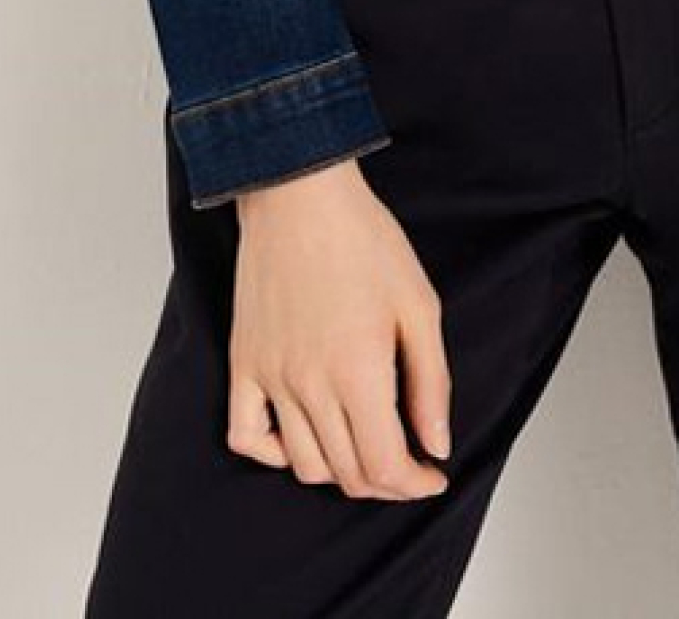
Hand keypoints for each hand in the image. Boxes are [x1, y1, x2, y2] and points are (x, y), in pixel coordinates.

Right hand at [225, 157, 453, 500]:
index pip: (384, 467)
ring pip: (303, 464)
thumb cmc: (363, 239)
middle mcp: (309, 384)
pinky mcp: (243, 362)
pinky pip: (245, 436)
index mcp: (358, 371)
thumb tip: (435, 445)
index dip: (414, 484)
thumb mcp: (419, 305)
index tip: (432, 475)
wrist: (300, 194)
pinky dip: (272, 453)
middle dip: (385, 482)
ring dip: (339, 471)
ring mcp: (270, 376)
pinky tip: (300, 436)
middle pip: (347, 473)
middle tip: (407, 461)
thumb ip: (431, 382)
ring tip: (363, 445)